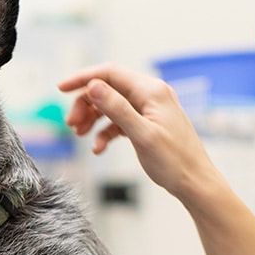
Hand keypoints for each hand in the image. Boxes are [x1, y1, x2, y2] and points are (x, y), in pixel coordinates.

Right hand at [57, 62, 216, 202]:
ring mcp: (148, 109)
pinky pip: (117, 122)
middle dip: (85, 105)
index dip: (83, 78)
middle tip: (71, 125)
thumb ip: (117, 108)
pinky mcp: (145, 124)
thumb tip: (93, 86)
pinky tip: (98, 149)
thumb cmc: (173, 160)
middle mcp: (150, 95)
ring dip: (91, 119)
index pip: (110, 74)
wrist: (193, 181)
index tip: (60, 88)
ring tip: (80, 136)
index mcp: (151, 91)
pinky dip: (104, 133)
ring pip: (110, 106)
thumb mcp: (141, 134)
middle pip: (107, 90)